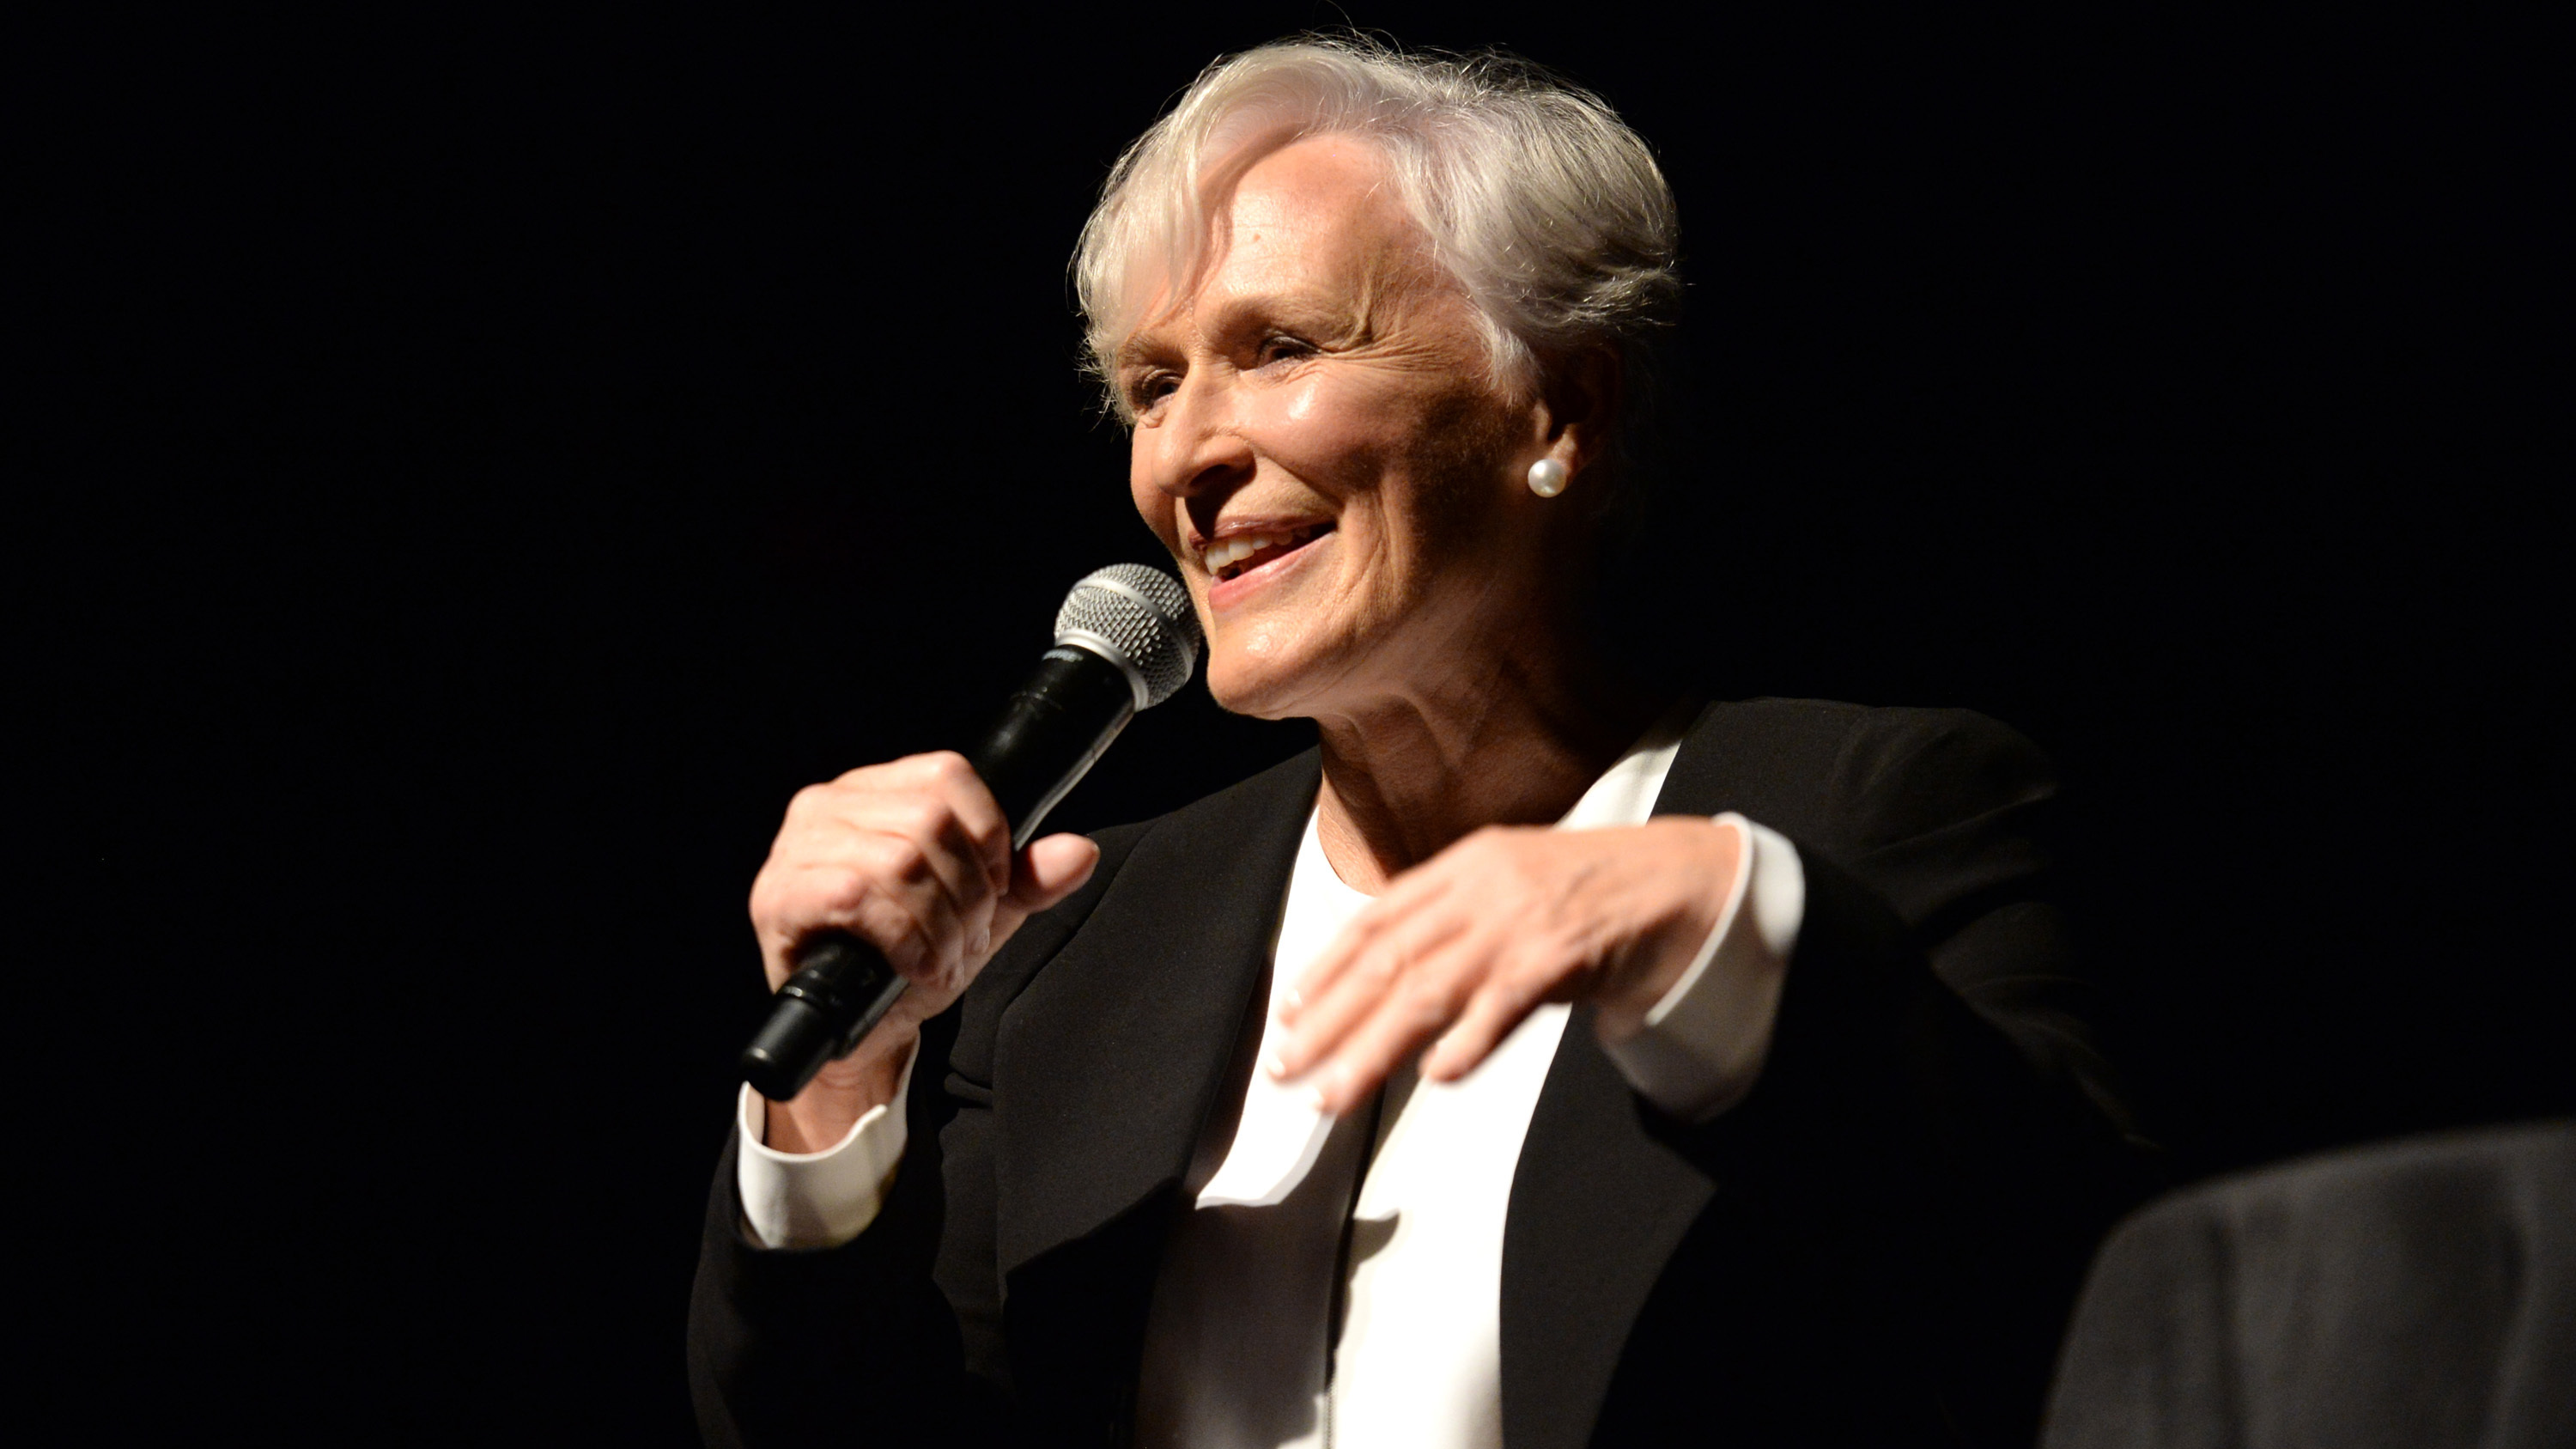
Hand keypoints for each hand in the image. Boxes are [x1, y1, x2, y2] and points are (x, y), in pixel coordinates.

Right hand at [748, 751, 1099, 1148]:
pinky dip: (903, 938)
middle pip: (929, 820)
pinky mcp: (777, 898)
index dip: (989, 835)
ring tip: (940, 956)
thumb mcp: (981, 913)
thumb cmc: (908, 959)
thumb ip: (1030, 880)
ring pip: (899, 859)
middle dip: (966, 893)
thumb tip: (1079, 852)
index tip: (995, 888)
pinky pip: (855, 896)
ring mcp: (794, 850)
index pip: (947, 774)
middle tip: (964, 938)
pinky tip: (912, 966)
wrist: (861, 1033)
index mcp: (873, 791)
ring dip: (938, 923)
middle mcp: (826, 806)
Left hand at [1271, 817, 1741, 1115]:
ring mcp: (1519, 923)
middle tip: (1289, 1068)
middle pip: (1387, 962)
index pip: (1373, 923)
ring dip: (1374, 1048)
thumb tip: (1386, 966)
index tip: (1288, 1015)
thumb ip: (1450, 915)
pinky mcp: (1561, 958)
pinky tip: (1436, 1073)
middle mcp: (1481, 890)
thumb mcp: (1508, 881)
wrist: (1679, 880)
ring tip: (1336, 1093)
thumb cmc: (1593, 888)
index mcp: (1462, 868)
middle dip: (1329, 1021)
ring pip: (1429, 990)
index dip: (1324, 971)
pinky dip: (1467, 1040)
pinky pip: (1504, 1004)